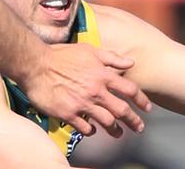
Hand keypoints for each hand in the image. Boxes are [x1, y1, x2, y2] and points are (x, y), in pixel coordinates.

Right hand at [21, 43, 151, 136]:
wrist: (37, 65)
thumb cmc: (64, 55)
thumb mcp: (91, 51)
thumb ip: (112, 58)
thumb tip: (131, 63)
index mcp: (104, 75)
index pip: (130, 90)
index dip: (142, 100)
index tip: (148, 108)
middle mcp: (96, 91)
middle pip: (122, 110)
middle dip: (134, 121)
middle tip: (139, 128)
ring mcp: (82, 104)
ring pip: (106, 121)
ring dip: (115, 129)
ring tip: (119, 133)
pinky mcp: (68, 114)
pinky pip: (85, 127)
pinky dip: (92, 131)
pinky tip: (93, 131)